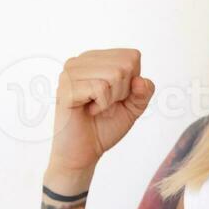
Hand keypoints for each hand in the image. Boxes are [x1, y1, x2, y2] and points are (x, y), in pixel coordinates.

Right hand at [48, 48, 155, 173]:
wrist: (84, 152)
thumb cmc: (105, 126)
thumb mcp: (133, 107)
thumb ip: (143, 92)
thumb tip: (140, 80)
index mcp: (96, 59)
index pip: (132, 56)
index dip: (133, 82)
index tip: (116, 97)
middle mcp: (81, 61)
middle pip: (125, 64)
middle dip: (123, 91)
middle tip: (105, 104)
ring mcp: (70, 73)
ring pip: (114, 74)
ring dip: (112, 99)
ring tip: (96, 107)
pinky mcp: (65, 88)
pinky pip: (100, 88)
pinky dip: (102, 105)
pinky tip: (89, 111)